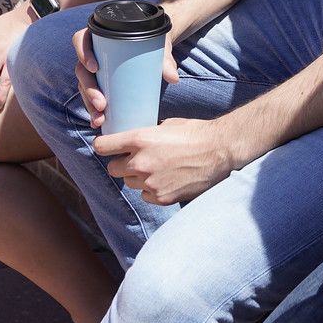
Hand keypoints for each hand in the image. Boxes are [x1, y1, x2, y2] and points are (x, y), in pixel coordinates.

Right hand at [74, 25, 180, 127]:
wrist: (155, 48)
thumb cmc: (152, 42)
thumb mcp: (158, 46)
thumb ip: (165, 59)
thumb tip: (173, 77)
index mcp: (101, 36)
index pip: (81, 40)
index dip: (83, 53)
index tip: (95, 68)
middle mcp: (93, 52)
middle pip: (82, 70)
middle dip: (89, 89)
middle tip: (101, 104)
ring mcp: (95, 70)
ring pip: (84, 86)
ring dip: (89, 104)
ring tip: (100, 118)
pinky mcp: (100, 83)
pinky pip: (90, 97)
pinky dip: (93, 110)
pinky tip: (97, 122)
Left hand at [93, 116, 234, 204]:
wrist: (221, 151)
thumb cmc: (197, 133)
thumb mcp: (168, 124)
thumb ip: (147, 133)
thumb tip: (135, 137)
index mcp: (140, 139)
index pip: (102, 147)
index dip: (103, 146)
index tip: (107, 147)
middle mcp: (141, 162)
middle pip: (113, 169)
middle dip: (122, 164)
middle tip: (137, 160)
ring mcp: (151, 182)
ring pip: (130, 183)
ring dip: (138, 177)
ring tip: (158, 169)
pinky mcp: (162, 197)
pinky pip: (145, 195)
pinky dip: (152, 190)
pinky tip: (167, 180)